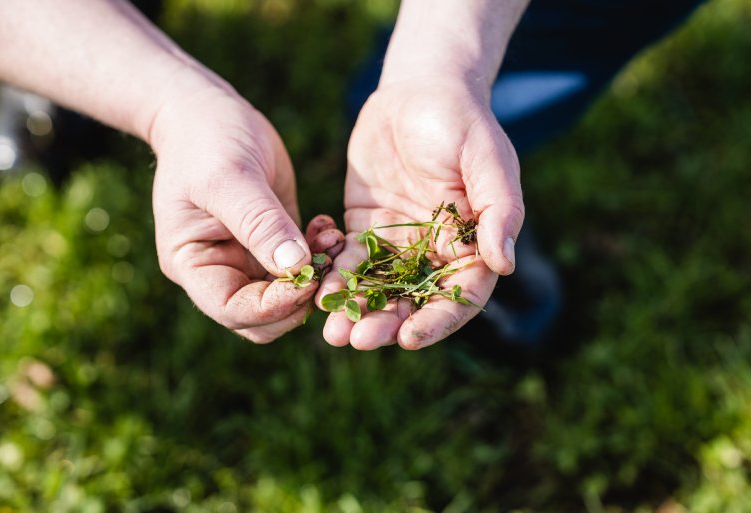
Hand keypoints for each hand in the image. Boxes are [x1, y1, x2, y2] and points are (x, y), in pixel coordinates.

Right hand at [150, 88, 341, 342]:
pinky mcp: (275, 243)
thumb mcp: (230, 178)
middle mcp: (220, 271)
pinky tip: (328, 227)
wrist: (208, 112)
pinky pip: (303, 268)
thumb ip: (260, 223)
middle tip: (329, 265)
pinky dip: (321, 255)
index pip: (233, 311)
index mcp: (194, 265)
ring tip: (331, 238)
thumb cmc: (205, 140)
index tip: (307, 278)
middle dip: (300, 298)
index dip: (272, 306)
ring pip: (289, 296)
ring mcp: (249, 260)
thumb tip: (295, 266)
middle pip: (264, 317)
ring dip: (316, 276)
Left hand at [317, 79, 523, 349]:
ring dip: (357, 311)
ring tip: (332, 332)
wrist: (418, 90)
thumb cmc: (462, 121)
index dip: (436, 321)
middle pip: (413, 301)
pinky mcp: (365, 227)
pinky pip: (348, 259)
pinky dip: (335, 278)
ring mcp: (398, 242)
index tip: (410, 339)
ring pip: (378, 287)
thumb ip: (498, 210)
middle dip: (387, 324)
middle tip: (358, 341)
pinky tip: (316, 292)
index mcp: (472, 245)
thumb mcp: (486, 159)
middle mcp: (435, 252)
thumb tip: (502, 264)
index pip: (460, 296)